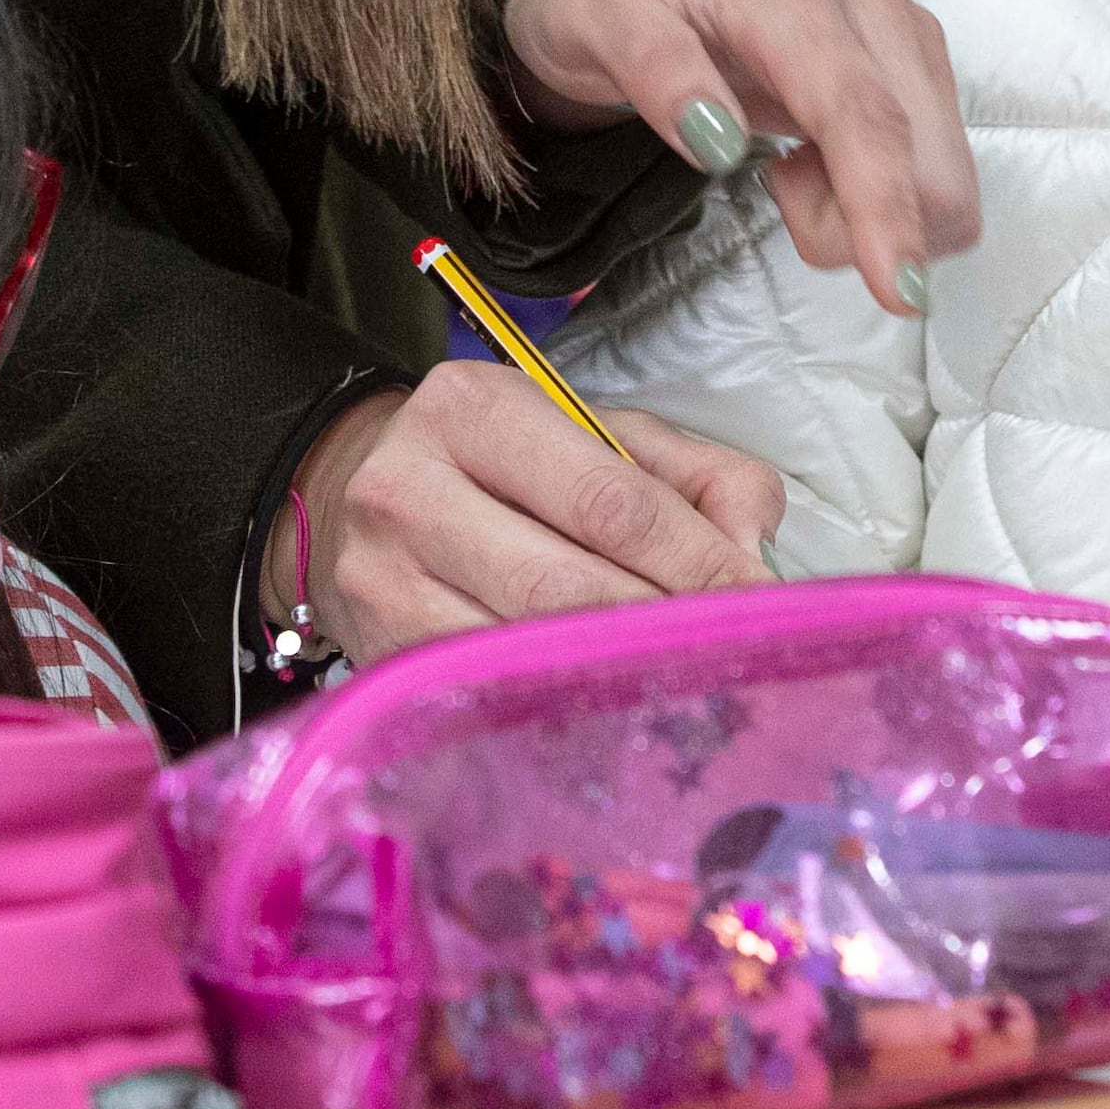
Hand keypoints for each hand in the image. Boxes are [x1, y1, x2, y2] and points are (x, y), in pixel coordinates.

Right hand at [275, 363, 784, 657]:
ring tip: (679, 677)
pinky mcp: (376, 651)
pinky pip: (488, 691)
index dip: (698, 562)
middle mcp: (411, 485)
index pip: (612, 500)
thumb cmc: (502, 468)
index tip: (759, 602)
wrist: (350, 497)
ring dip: (616, 672)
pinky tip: (606, 700)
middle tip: (729, 652)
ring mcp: (382, 576)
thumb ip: (696, 475)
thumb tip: (750, 549)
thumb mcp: (597, 435)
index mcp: (476, 407)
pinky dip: (560, 700)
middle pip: (569, 584)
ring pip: (526, 647)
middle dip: (663, 624)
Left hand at [505, 0, 977, 315]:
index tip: (899, 291)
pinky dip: (879, 199)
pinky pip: (933, 177)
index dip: (885, 204)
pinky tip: (818, 161)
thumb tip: (714, 139)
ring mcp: (904, 40)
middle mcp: (870, 13)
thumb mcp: (587, 11)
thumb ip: (649, 64)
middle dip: (853, 224)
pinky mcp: (918, 69)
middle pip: (921, 165)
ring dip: (866, 214)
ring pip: (941, 182)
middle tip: (773, 186)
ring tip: (790, 168)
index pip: (859, 112)